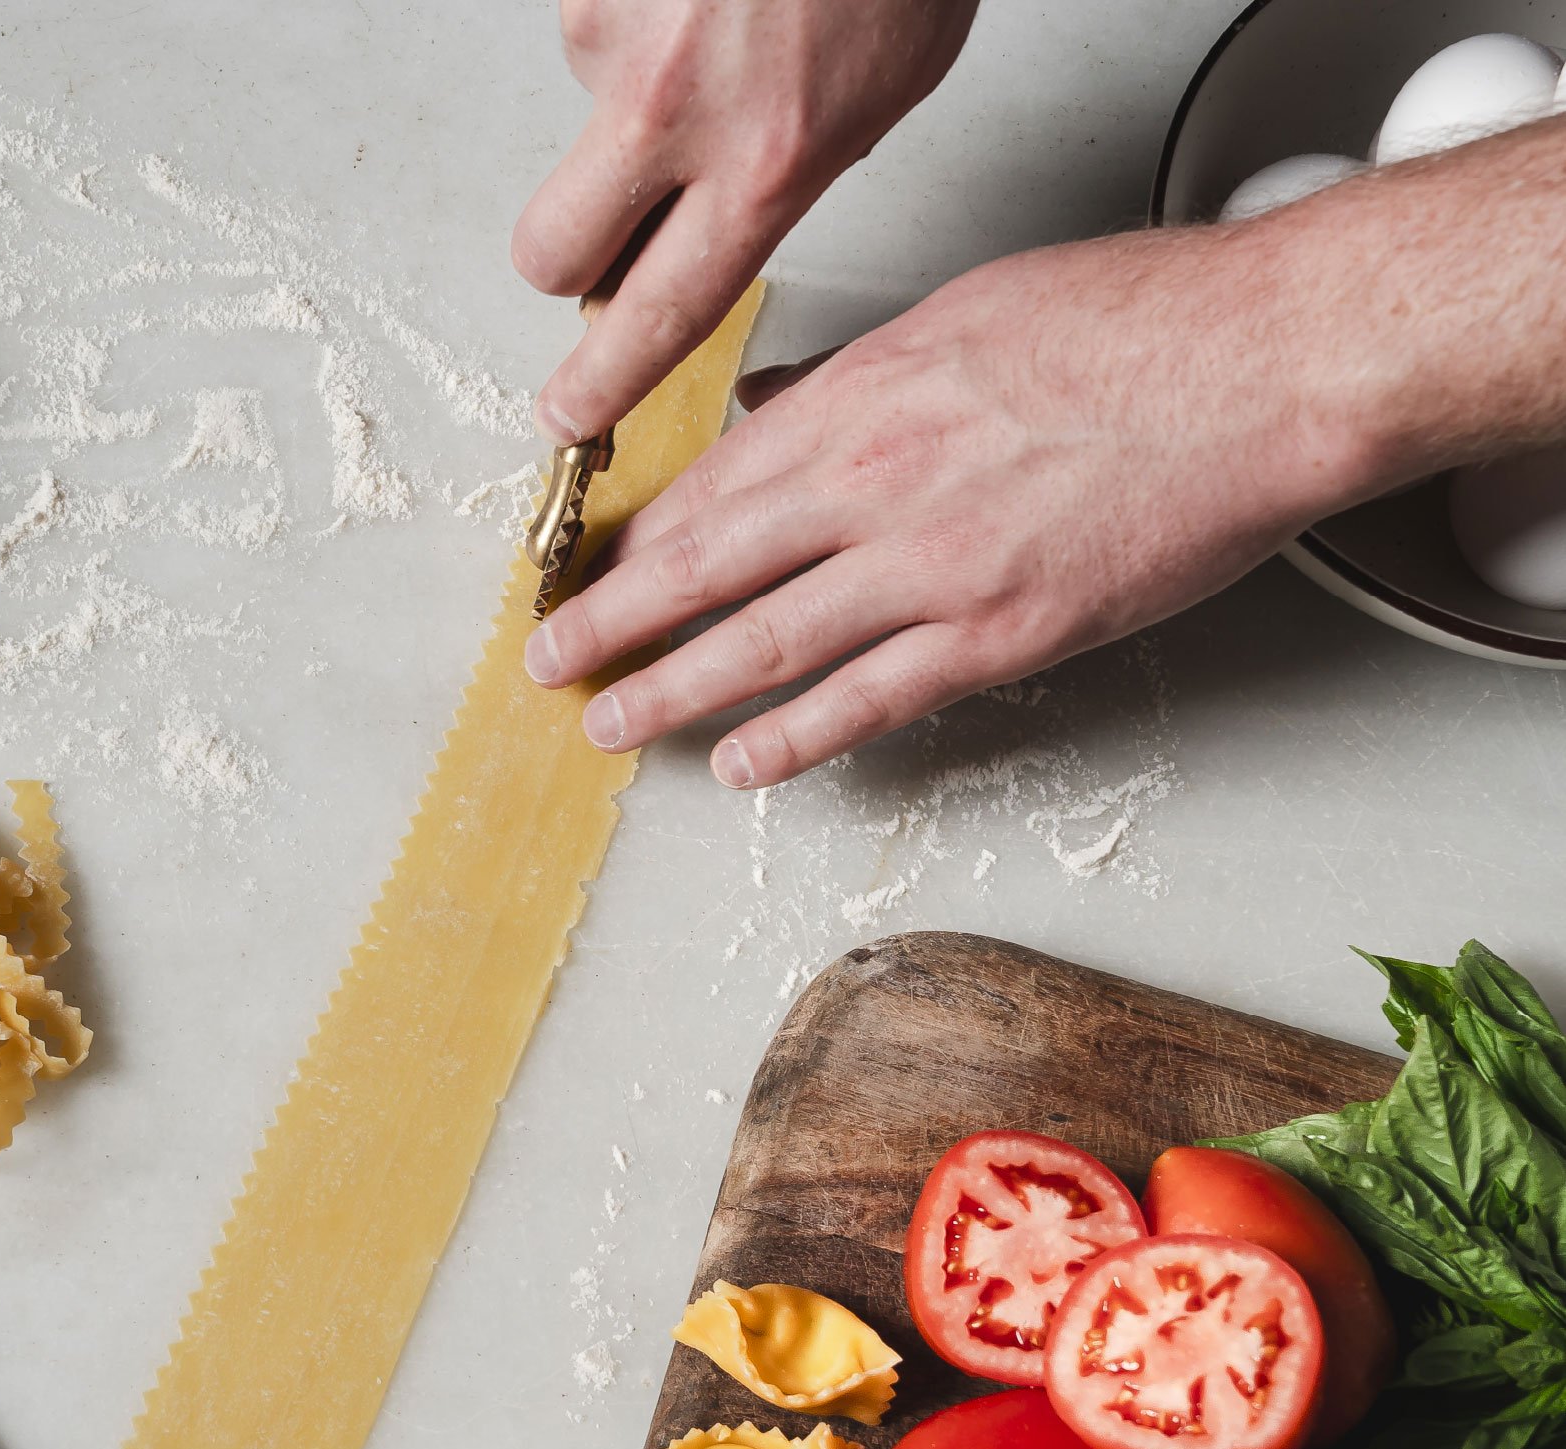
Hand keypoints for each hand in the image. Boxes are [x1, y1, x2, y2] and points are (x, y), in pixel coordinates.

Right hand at [513, 0, 977, 441]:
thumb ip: (789, 175)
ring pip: (584, 107)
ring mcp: (617, 30)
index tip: (569, 417)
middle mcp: (674, 109)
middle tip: (612, 221)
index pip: (658, 318)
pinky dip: (639, 3)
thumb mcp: (883, 92)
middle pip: (555, 251)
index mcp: (765, 163)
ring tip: (719, 15)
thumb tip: (725, 223)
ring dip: (634, 79)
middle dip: (570, 255)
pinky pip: (594, 14)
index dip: (603, 383)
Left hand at [522, 225, 1387, 787]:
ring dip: (672, 690)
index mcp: (865, 395)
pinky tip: (739, 764)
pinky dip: (794, 739)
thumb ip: (859, 375)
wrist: (1269, 365)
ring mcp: (934, 566)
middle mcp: (878, 481)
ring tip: (610, 724)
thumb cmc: (1138, 324)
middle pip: (708, 565)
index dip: (636, 539)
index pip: (713, 483)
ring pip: (765, 643)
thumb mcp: (967, 313)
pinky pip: (870, 700)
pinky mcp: (1000, 634)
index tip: (587, 569)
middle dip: (614, 619)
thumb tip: (779, 407)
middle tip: (550, 661)